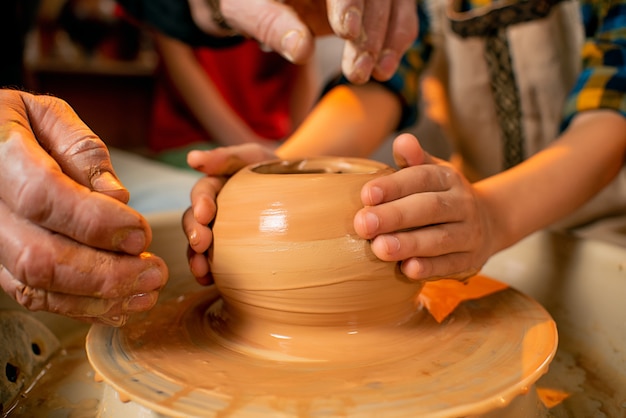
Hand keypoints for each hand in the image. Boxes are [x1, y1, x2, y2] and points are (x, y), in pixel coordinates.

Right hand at [0, 90, 166, 325]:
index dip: (96, 222)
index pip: (42, 196)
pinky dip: (80, 306)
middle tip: (155, 272)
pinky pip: (33, 295)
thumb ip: (82, 151)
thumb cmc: (16, 122)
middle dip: (106, 272)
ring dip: (99, 298)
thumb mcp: (48, 116)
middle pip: (39, 255)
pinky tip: (119, 306)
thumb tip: (118, 197)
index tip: (141, 234)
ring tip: (146, 294)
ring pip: (36, 284)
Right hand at [183, 143, 276, 283]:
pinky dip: (208, 273)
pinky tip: (209, 282)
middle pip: (195, 221)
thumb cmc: (274, 169)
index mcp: (217, 186)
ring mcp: (220, 232)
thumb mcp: (254, 158)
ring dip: (195, 258)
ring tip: (201, 271)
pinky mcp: (230, 251)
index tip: (205, 214)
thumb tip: (191, 159)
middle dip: (194, 233)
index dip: (201, 203)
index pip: (203, 192)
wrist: (300, 189)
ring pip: (199, 246)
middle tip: (201, 244)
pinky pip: (214, 263)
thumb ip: (227, 157)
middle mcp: (214, 210)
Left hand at [199, 0, 417, 83]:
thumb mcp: (249, 11)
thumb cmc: (251, 0)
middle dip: (371, 32)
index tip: (347, 32)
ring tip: (376, 74)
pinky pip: (400, 12)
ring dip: (389, 39)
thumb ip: (273, 26)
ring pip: (394, 1)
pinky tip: (385, 66)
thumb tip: (301, 50)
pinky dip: (398, 38)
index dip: (349, 1)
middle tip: (357, 72)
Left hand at [353, 133, 494, 280]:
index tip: (366, 195)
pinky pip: (450, 265)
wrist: (489, 221)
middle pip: (429, 208)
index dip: (394, 186)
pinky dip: (429, 268)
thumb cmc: (441, 195)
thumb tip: (402, 140)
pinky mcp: (469, 260)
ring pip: (440, 239)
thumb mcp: (431, 172)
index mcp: (448, 178)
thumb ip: (413, 160)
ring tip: (380, 248)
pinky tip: (407, 269)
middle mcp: (462, 204)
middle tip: (363, 224)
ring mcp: (469, 233)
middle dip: (395, 216)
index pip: (421, 178)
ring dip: (409, 244)